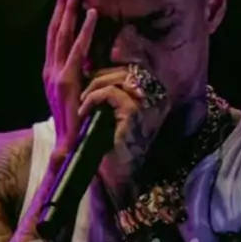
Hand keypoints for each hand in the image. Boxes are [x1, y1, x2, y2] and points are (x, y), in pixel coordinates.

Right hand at [43, 0, 97, 160]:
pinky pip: (77, 50)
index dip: (57, 14)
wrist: (67, 145)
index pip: (52, 36)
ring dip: (68, 9)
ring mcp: (56, 73)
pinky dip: (84, 30)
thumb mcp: (74, 96)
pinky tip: (91, 13)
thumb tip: (89, 61)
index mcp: (50, 72)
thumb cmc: (74, 124)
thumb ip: (79, 77)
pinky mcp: (66, 80)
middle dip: (60, 4)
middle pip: (53, 29)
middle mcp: (49, 69)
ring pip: (61, 34)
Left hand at [78, 66, 169, 201]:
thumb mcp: (113, 111)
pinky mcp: (135, 112)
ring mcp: (148, 104)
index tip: (89, 80)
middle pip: (126, 70)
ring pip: (118, 77)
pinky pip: (111, 93)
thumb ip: (112, 89)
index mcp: (155, 96)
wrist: (117, 174)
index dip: (109, 71)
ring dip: (94, 86)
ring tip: (83, 102)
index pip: (132, 69)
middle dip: (100, 76)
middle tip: (84, 92)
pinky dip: (93, 98)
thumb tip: (93, 67)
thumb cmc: (113, 144)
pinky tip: (84, 111)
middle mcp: (157, 97)